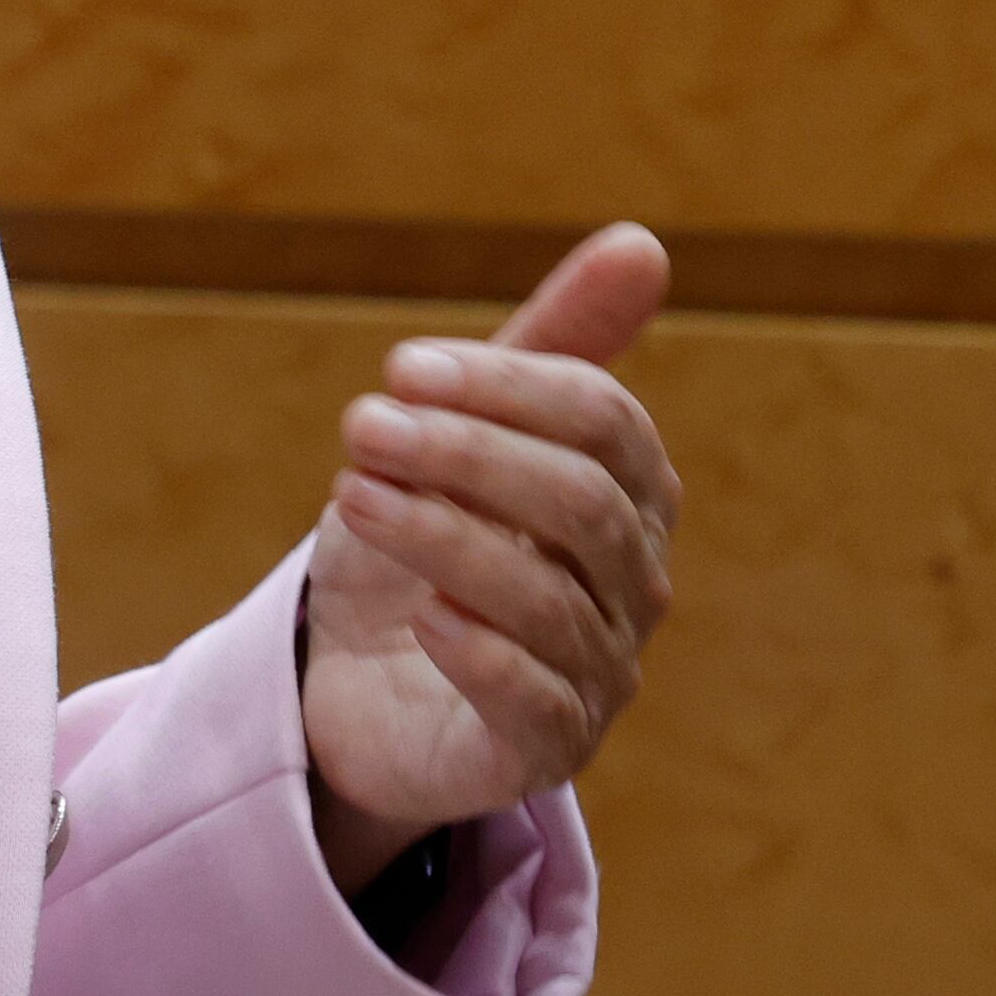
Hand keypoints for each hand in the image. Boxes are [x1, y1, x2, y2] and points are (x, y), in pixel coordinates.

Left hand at [299, 223, 677, 893]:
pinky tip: (420, 618)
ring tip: (351, 497)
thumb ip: (548, 346)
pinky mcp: (542, 753)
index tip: (398, 366)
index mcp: (627, 497)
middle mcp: (631, 587)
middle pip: (581, 506)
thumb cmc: (421, 541)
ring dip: (444, 538)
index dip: (506, 387)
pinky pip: (534, 704)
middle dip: (468, 455)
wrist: (355, 684)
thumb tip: (644, 242)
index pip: (604, 423)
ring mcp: (595, 675)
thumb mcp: (461, 434)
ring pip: (548, 601)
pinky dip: (479, 654)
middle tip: (363, 424)